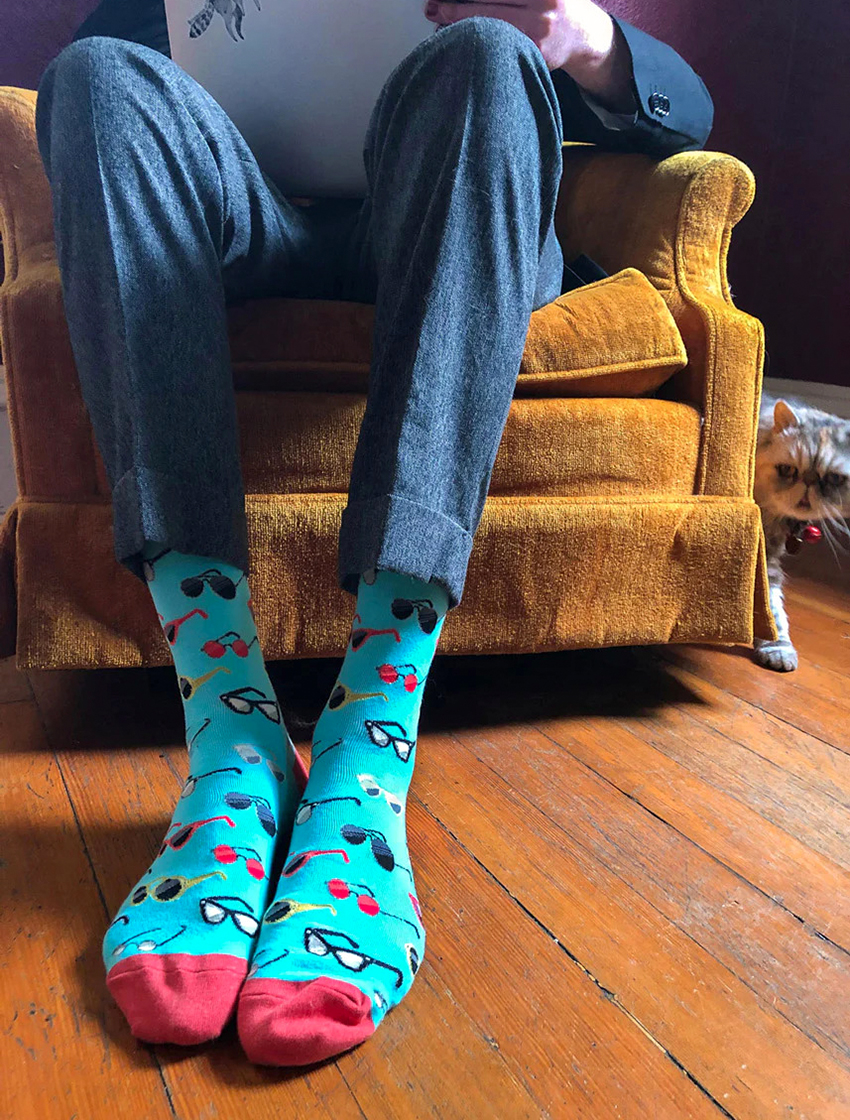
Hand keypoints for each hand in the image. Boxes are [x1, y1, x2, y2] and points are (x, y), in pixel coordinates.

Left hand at [423, 0, 634, 109]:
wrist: (583, 35)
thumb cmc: (554, 5)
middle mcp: (542, 8)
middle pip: (490, 5)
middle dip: (457, 7)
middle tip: (433, 7)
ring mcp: (539, 34)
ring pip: (492, 28)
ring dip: (462, 26)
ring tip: (439, 22)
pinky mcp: (536, 57)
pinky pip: (500, 49)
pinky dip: (478, 44)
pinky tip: (461, 41)